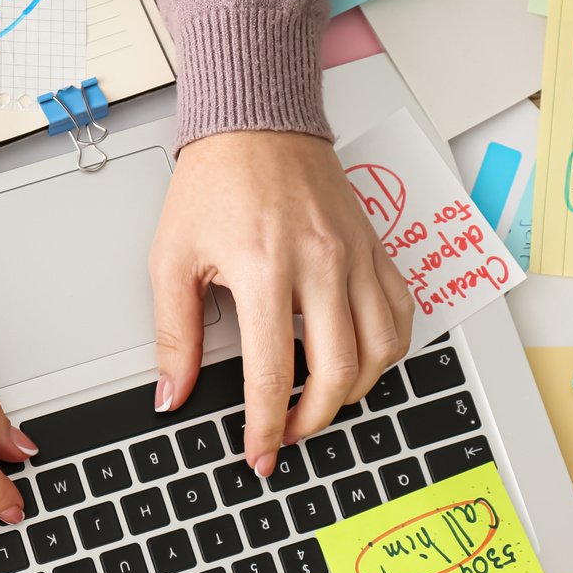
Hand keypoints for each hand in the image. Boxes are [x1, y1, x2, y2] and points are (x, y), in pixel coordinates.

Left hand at [150, 130, 412, 474]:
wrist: (257, 120)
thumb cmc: (215, 181)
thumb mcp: (172, 258)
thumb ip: (173, 334)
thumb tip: (172, 394)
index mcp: (265, 267)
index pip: (274, 372)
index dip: (265, 425)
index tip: (258, 451)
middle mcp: (320, 263)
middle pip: (339, 372)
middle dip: (313, 420)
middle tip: (287, 435)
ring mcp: (356, 256)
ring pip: (382, 351)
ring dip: (355, 391)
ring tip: (321, 402)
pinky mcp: (376, 248)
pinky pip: (401, 313)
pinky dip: (387, 350)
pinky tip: (360, 361)